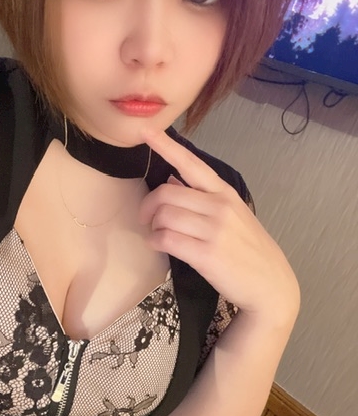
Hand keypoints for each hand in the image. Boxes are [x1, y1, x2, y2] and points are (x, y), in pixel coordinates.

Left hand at [139, 130, 299, 325]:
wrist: (270, 285)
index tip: (145, 130)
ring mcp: (214, 231)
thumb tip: (172, 182)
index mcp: (224, 193)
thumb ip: (204, 198)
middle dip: (148, 206)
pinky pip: (167, 239)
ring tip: (157, 235)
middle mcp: (219, 207)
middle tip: (147, 219)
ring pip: (164, 216)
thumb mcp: (233, 215)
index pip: (191, 163)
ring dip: (152, 226)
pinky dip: (155, 241)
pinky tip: (159, 244)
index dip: (166, 146)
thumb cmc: (248, 249)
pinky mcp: (206, 255)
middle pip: (166, 194)